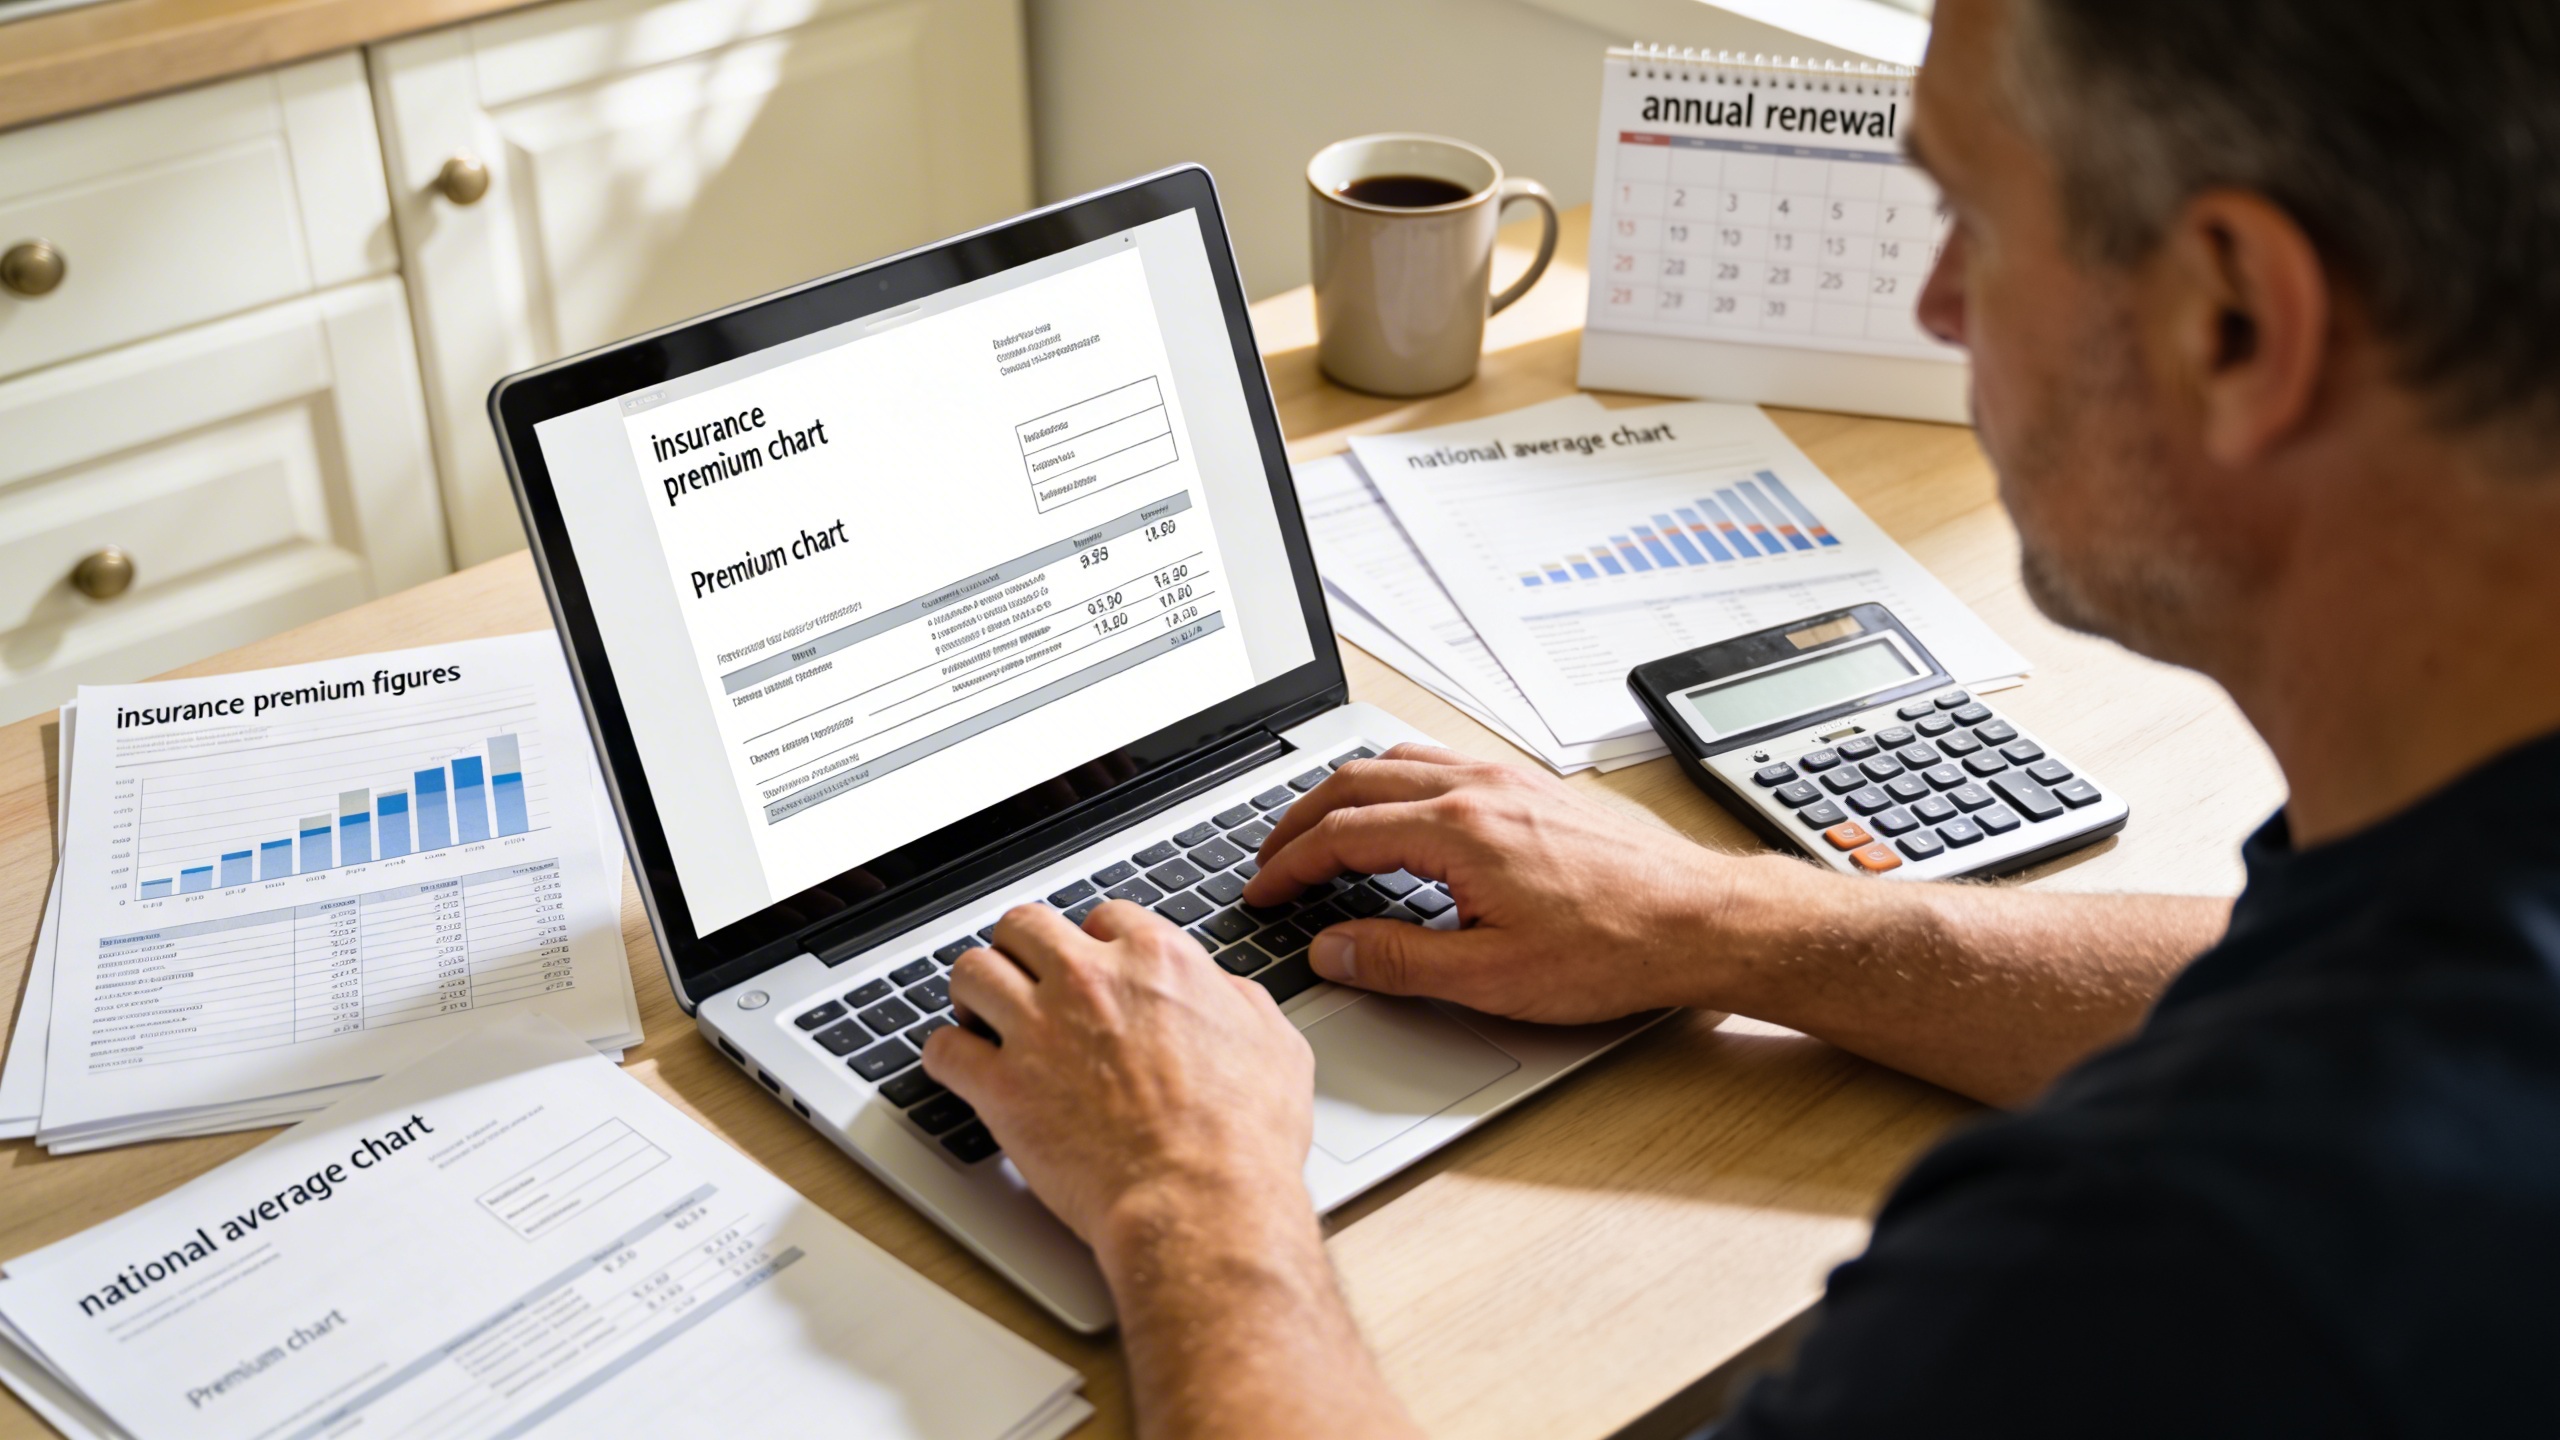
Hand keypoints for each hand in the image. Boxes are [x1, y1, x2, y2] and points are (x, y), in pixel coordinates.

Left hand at [919, 901, 1315, 1256]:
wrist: (1200, 1202)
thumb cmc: (1243, 1139)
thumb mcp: (1276, 1046)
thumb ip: (1242, 1002)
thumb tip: (1224, 992)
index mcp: (1157, 962)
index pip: (1105, 917)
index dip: (1095, 942)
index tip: (1091, 964)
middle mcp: (1090, 982)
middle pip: (1025, 926)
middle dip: (1022, 949)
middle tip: (1025, 977)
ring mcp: (1039, 1031)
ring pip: (972, 972)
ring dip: (974, 990)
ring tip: (979, 1012)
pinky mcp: (1001, 1088)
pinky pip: (943, 1049)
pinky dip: (945, 1056)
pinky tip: (959, 1066)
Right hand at [1245, 743, 1766, 1022]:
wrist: (1701, 921)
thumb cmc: (1614, 948)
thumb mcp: (1491, 978)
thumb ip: (1397, 962)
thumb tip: (1331, 951)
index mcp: (1458, 830)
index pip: (1341, 835)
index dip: (1288, 866)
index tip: (1261, 892)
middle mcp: (1479, 788)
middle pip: (1356, 782)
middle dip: (1299, 821)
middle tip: (1269, 860)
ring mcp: (1508, 780)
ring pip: (1397, 761)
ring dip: (1344, 793)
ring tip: (1318, 832)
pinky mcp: (1533, 787)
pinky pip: (1439, 762)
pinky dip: (1393, 782)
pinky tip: (1398, 815)